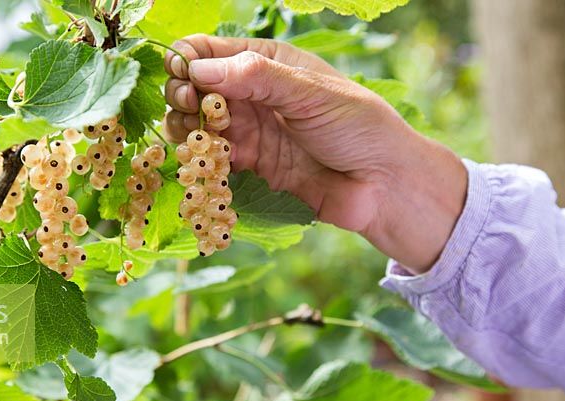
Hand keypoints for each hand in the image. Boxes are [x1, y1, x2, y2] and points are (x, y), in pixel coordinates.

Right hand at [163, 35, 467, 272]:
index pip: (208, 51)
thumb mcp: (310, 92)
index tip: (182, 76)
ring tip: (194, 138)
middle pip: (193, 89)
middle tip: (190, 108)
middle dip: (182, 96)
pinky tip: (204, 164)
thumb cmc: (358, 127)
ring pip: (195, 126)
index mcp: (266, 62)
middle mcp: (251, 95)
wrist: (383, 186)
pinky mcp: (249, 169)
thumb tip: (198, 70)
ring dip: (185, 130)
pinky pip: (210, 162)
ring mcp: (248, 132)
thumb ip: (256, 77)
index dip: (187, 61)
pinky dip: (199, 162)